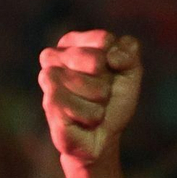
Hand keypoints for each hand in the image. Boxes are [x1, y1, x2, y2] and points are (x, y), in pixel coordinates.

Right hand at [37, 30, 142, 165]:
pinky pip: (82, 107)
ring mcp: (47, 79)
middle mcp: (53, 56)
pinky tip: (83, 121)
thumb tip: (112, 57)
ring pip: (89, 85)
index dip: (117, 62)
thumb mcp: (129, 74)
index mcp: (72, 43)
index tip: (112, 74)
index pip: (104, 40)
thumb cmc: (112, 102)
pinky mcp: (49, 103)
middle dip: (107, 83)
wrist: (102, 137)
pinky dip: (92, 116)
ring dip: (100, 102)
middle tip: (101, 95)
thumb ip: (128, 53)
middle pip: (96, 60)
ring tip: (92, 108)